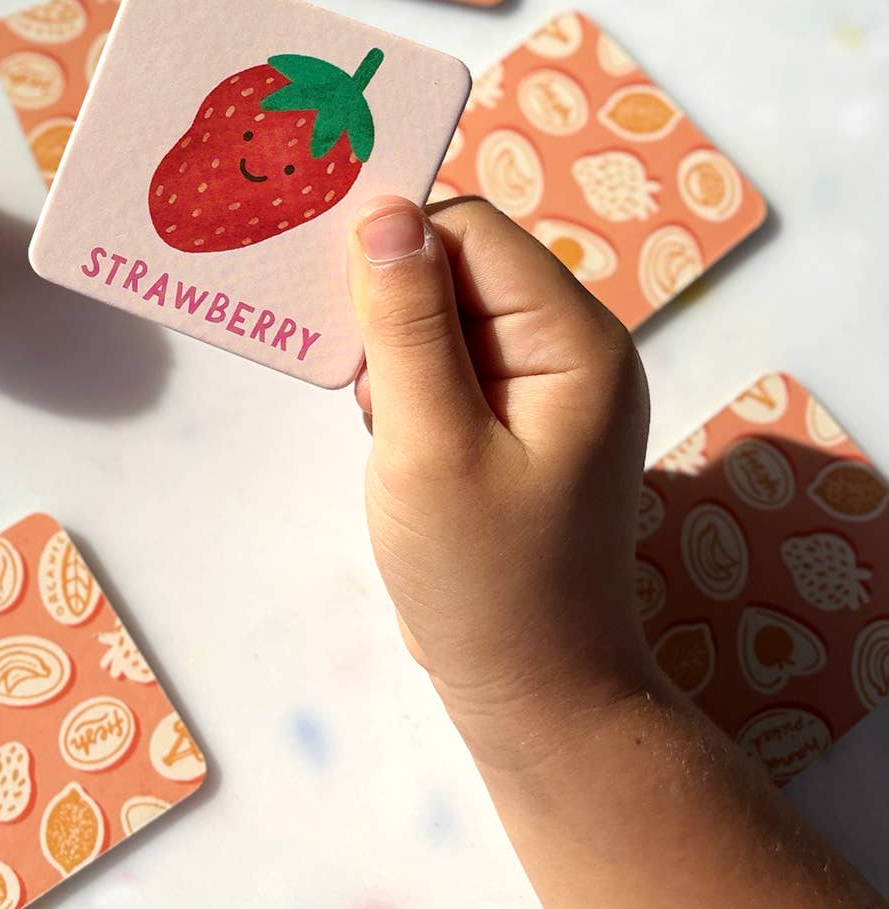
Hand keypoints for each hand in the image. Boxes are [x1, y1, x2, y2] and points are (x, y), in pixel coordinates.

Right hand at [349, 195, 653, 766]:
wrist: (535, 697)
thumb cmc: (485, 581)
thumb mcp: (430, 445)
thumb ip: (406, 324)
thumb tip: (382, 211)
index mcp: (574, 339)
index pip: (469, 232)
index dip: (394, 250)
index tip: (333, 304)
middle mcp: (570, 345)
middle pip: (455, 264)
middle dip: (389, 307)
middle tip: (360, 385)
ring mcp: (545, 384)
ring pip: (439, 312)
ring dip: (391, 352)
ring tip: (382, 427)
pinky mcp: (514, 418)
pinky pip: (445, 360)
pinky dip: (402, 386)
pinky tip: (391, 441)